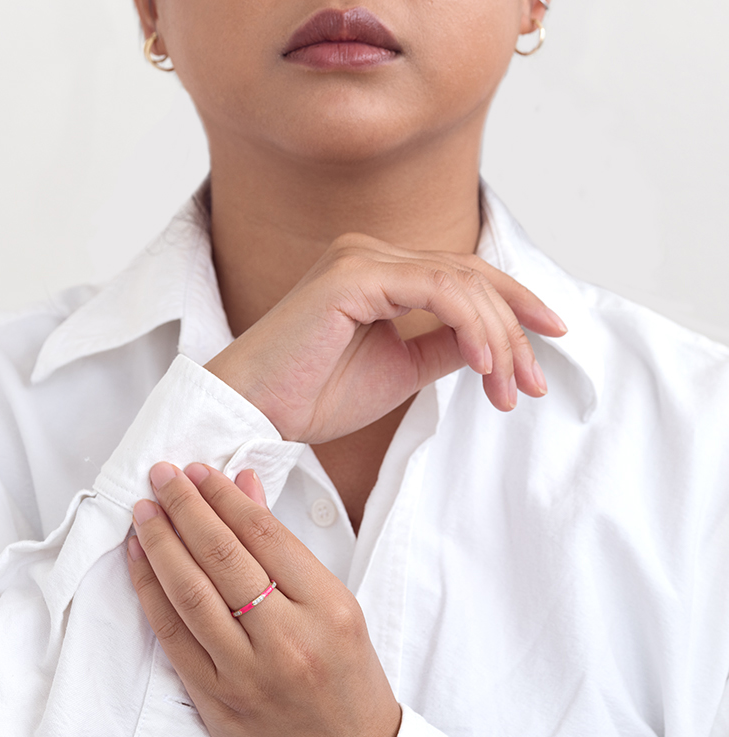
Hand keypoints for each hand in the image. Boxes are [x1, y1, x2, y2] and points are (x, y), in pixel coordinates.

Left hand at [127, 462, 400, 736]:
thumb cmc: (351, 681)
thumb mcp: (338, 607)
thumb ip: (287, 549)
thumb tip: (245, 488)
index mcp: (329, 609)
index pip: (265, 535)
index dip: (225, 497)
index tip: (200, 472)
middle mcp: (288, 640)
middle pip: (223, 556)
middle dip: (186, 507)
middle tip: (163, 475)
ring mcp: (248, 675)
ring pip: (191, 594)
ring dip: (160, 544)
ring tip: (144, 510)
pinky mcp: (216, 703)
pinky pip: (174, 638)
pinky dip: (151, 593)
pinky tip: (139, 562)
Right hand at [206, 233, 566, 442]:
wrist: (257, 411)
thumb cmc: (314, 394)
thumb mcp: (402, 370)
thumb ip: (446, 346)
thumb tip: (494, 341)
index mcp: (380, 272)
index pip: (464, 277)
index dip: (515, 305)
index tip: (551, 340)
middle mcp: (371, 253)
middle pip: (471, 278)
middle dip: (514, 332)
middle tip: (533, 385)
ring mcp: (361, 257)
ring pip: (461, 282)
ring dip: (498, 336)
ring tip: (510, 387)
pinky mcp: (353, 274)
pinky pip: (436, 289)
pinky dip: (471, 324)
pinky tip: (485, 363)